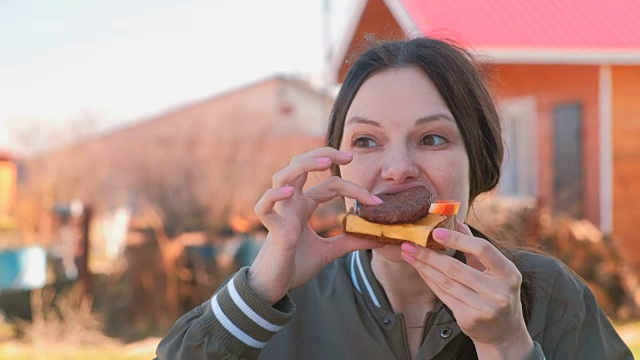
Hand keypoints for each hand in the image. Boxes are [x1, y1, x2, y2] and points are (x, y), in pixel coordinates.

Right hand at [248, 147, 383, 304]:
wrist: (275, 286)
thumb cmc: (295, 265)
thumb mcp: (329, 252)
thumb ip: (350, 242)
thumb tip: (380, 239)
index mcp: (304, 205)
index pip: (329, 184)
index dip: (352, 187)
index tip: (376, 201)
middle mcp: (291, 203)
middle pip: (301, 164)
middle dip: (324, 154)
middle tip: (349, 155)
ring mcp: (280, 213)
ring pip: (282, 177)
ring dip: (303, 165)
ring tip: (326, 163)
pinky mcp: (271, 228)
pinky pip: (264, 206)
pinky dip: (274, 196)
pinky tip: (290, 192)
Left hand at [400, 221, 533, 358]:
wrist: (503, 331)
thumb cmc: (497, 292)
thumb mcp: (495, 269)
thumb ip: (474, 246)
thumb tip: (455, 221)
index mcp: (509, 273)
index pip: (483, 249)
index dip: (458, 239)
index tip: (436, 232)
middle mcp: (499, 292)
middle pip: (456, 269)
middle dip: (429, 255)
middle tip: (410, 244)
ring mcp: (484, 308)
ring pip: (446, 282)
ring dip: (424, 266)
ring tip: (409, 254)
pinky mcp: (469, 319)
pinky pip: (443, 295)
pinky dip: (429, 280)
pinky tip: (420, 269)